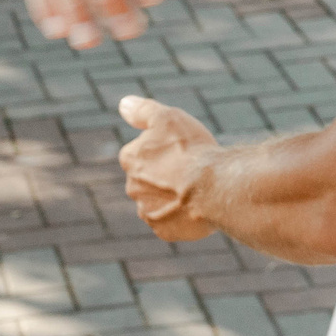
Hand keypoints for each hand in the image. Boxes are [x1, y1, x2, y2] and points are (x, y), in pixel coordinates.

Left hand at [119, 96, 218, 241]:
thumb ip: (143, 110)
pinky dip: (181, 216)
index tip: (180, 149)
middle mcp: (132, 188)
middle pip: (148, 178)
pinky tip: (197, 206)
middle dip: (165, 174)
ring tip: (198, 189)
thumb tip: (123, 104)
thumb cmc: (191, 149)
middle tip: (191, 168)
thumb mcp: (167, 118)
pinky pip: (170, 222)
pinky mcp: (164, 231)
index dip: (161, 149)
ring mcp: (147, 212)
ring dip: (172, 196)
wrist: (213, 188)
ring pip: (158, 201)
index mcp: (130, 159)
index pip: (139, 152)